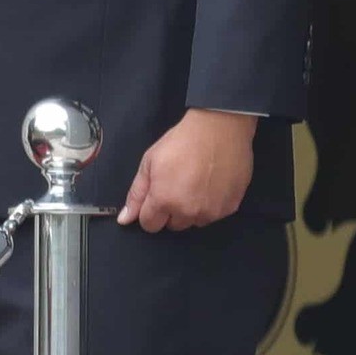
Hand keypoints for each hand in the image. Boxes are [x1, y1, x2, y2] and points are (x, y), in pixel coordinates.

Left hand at [118, 108, 256, 231]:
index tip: (156, 196)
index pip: (150, 225)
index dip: (149, 211)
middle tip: (177, 186)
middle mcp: (188, 212)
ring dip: (192, 210)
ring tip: (196, 184)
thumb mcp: (149, 162)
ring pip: (194, 222)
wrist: (219, 129)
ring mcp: (211, 212)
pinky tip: (211, 184)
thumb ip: (136, 194)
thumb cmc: (181, 142)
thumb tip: (125, 219)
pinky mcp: (230, 207)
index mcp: (164, 200)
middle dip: (171, 210)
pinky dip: (211, 205)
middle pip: (173, 225)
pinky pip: (214, 215)